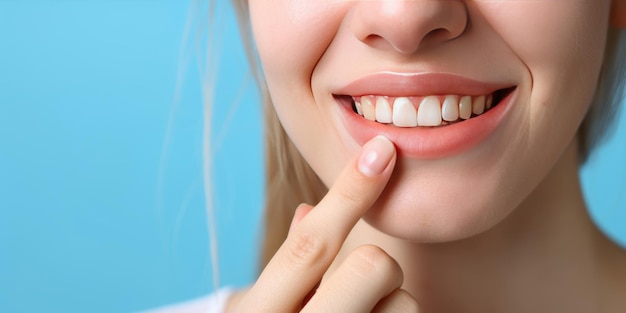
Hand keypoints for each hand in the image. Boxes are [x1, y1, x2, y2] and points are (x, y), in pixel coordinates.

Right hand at [231, 136, 418, 312]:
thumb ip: (288, 259)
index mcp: (262, 311)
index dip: (350, 193)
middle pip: (373, 267)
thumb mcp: (264, 302)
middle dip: (377, 265)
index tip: (381, 150)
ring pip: (403, 300)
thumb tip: (310, 210)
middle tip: (363, 284)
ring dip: (389, 300)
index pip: (310, 244)